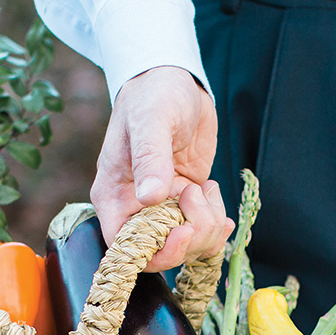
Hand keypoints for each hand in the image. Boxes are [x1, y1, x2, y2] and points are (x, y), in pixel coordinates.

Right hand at [91, 66, 233, 271]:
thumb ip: (149, 158)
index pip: (126, 247)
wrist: (175, 81)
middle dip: (190, 237)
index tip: (183, 230)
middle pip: (161, 253)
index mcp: (114, 196)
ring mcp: (163, 208)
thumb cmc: (153, 95)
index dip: (156, 251)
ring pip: (188, 245)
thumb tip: (150, 197)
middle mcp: (135, 208)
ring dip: (208, 225)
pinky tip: (221, 206)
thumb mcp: (151, 121)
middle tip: (200, 198)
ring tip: (208, 188)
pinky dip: (217, 225)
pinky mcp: (186, 203)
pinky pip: (203, 232)